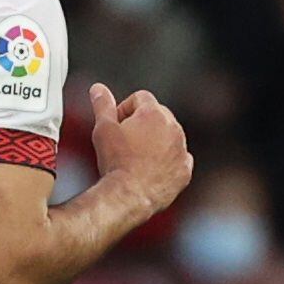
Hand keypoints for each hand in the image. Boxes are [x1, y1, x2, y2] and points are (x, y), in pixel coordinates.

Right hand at [87, 81, 191, 213]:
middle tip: (124, 141)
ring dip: (156, 142)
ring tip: (136, 158)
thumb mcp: (103, 129)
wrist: (130, 195)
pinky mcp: (185, 170)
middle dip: (142, 123)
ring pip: (169, 137)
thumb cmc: (116, 162)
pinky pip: (178, 159)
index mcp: (153, 113)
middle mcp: (173, 128)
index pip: (140, 97)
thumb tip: (98, 89)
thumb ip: (103, 105)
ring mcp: (182, 149)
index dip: (125, 108)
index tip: (117, 124)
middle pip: (158, 115)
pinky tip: (150, 170)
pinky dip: (167, 162)